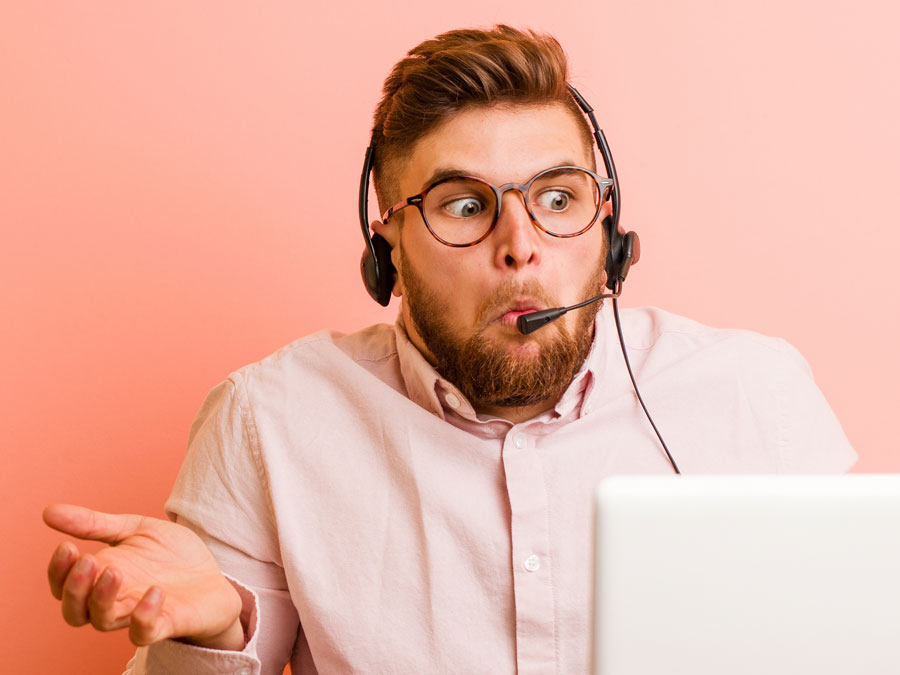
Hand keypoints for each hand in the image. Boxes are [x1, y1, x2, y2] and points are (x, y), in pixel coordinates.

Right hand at [44, 504, 243, 648]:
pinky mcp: (167, 623)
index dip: (58, 571)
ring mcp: (138, 614)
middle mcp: (115, 601)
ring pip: (103, 622)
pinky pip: (144, 633)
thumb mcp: (136, 530)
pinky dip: (143, 616)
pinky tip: (154, 591)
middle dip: (74, 588)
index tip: (66, 546)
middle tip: (88, 560)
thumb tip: (48, 512)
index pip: (63, 586)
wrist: (216, 575)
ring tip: (114, 570)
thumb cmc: (171, 555)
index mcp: (102, 577)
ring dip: (102, 598)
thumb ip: (96, 524)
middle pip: (75, 611)